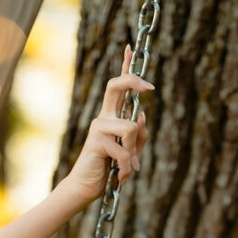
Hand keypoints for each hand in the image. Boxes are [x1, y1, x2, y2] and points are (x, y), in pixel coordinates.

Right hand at [65, 43, 151, 205]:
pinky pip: (124, 150)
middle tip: (150, 87)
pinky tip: (120, 176)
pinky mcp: (96, 141)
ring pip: (131, 127)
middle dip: (133, 80)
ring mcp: (98, 127)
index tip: (131, 48)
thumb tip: (142, 116)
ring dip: (134, 152)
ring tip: (128, 169)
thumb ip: (139, 136)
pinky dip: (126, 166)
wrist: (86, 188)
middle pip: (115, 85)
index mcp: (112, 117)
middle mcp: (103, 117)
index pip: (118, 87)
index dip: (125, 66)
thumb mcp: (130, 152)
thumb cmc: (108, 169)